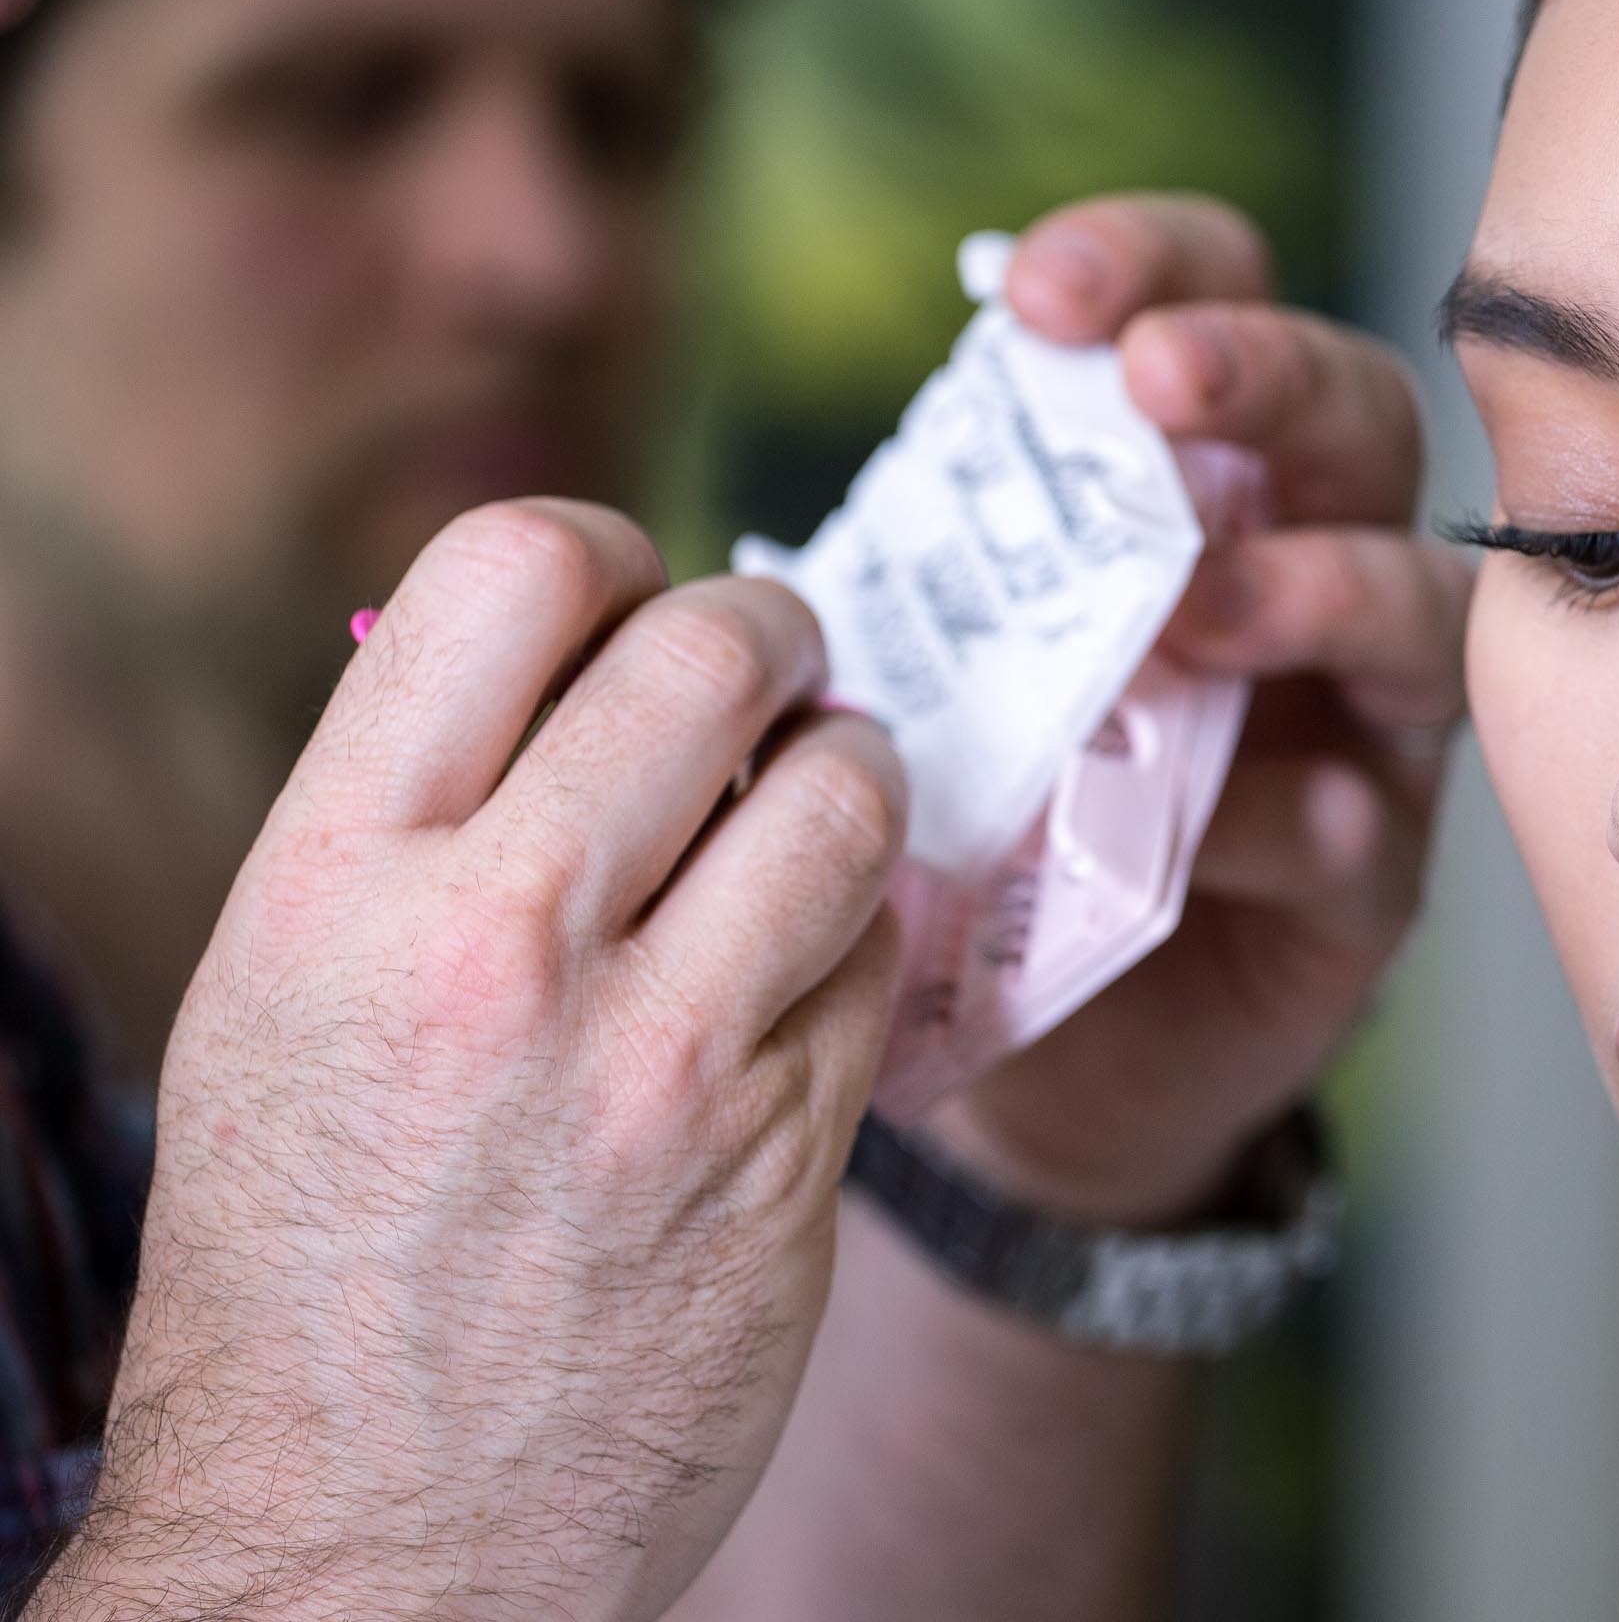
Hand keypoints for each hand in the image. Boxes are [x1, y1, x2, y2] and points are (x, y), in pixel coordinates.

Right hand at [38, 503, 904, 1620]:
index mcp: (338, 884)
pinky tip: (815, 967)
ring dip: (854, 773)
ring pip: (846, 797)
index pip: (508, 574)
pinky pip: (883, 960)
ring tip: (822, 802)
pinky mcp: (788, 1157)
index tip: (641, 588)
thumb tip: (582, 663)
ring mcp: (662, 1059)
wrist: (356, 1548)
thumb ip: (424, 823)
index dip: (606, 547)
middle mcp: (501, 949)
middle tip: (779, 667)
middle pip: (712, 657)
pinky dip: (867, 936)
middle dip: (772, 635)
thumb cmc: (309, 1260)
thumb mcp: (284, 1002)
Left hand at [923, 195, 1469, 1226]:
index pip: (1217, 303)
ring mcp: (1361, 721)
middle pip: (1356, 415)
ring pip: (1419, 601)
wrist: (1025, 1061)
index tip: (1035, 291)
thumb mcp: (933, 677)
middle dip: (1264, 374)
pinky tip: (1235, 826)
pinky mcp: (1373, 876)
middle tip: (1157, 382)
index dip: (1150, 263)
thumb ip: (923, 592)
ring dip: (1317, 583)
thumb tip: (786, 557)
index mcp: (1198, 474)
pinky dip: (1305, 811)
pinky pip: (1374, 823)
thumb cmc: (977, 818)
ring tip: (1198, 613)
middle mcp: (1310, 563)